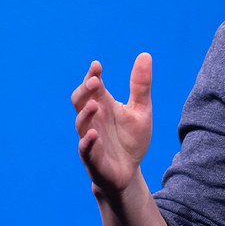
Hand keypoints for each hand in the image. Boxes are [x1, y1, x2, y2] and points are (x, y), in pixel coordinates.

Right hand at [72, 54, 153, 195]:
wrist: (129, 170)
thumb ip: (141, 85)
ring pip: (81, 124)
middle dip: (85, 91)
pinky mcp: (93, 158)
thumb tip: (144, 54)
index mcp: (103, 106)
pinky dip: (87, 142)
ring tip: (95, 104)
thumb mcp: (141, 109)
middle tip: (95, 81)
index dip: (92, 76)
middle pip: (80, 102)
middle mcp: (93, 120)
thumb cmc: (131, 138)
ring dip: (86, 114)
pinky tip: (93, 134)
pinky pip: (85, 149)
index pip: (92, 87)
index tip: (97, 65)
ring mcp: (90, 139)